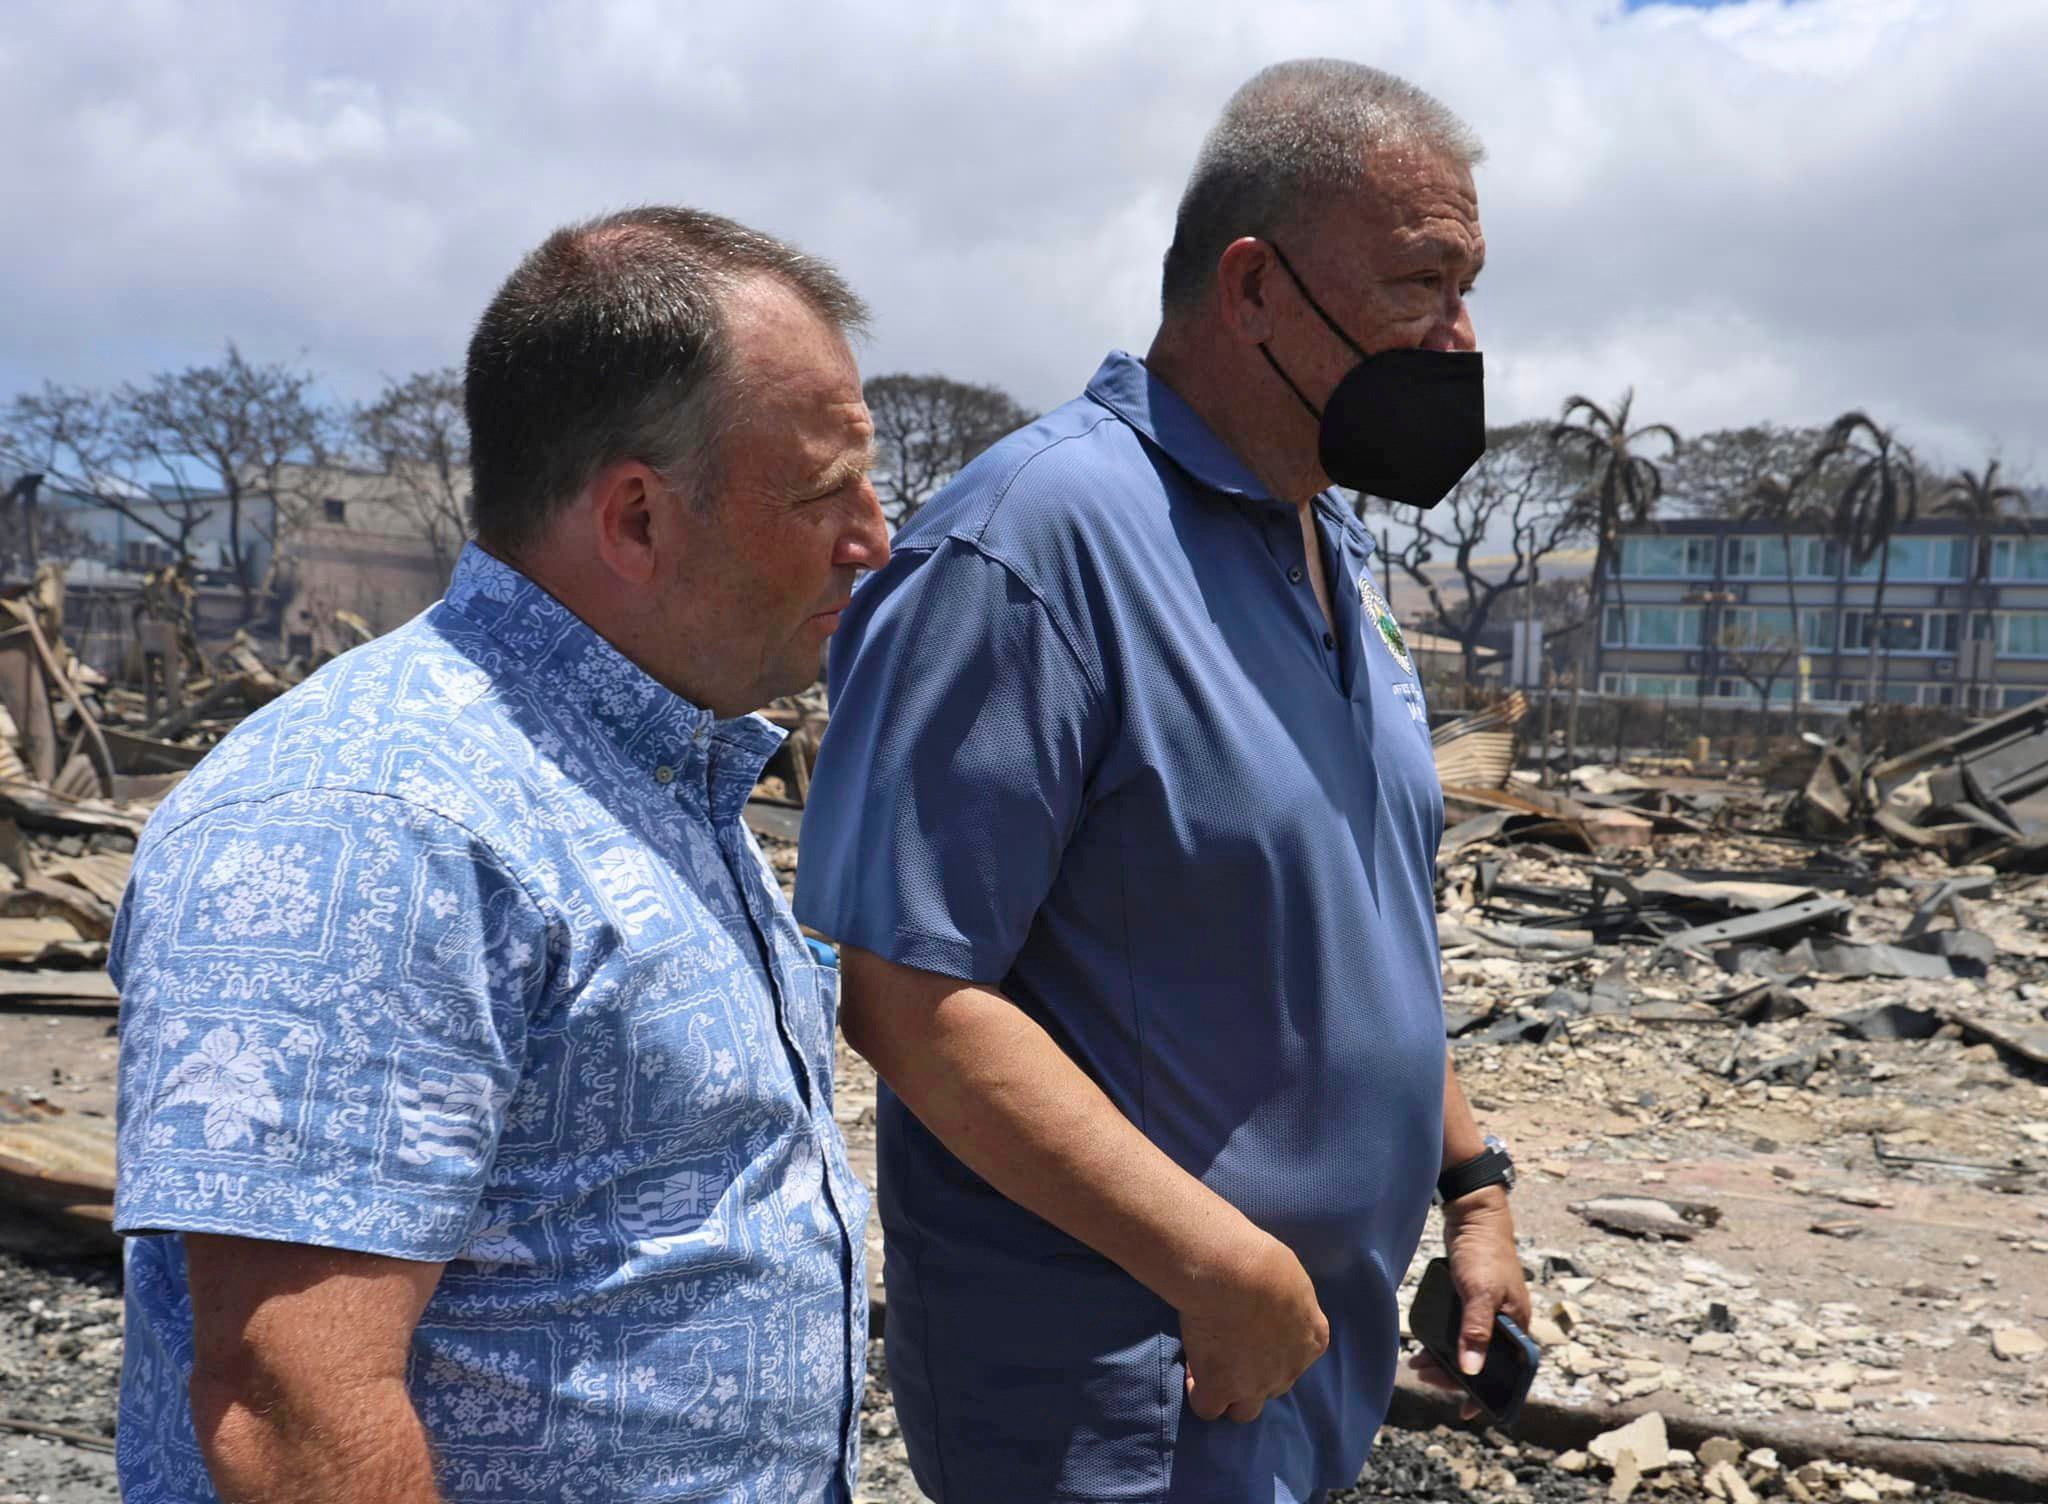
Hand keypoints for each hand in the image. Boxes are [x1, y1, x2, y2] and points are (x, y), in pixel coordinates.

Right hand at [1177, 1229, 1328, 1423]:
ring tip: (1210, 1369)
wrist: (1234, 1274)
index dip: (1274, 1345)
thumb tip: (1268, 1298)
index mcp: (1313, 1338)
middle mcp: (1290, 1369)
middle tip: (1230, 1348)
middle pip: (1274, 1385)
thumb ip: (1286, 1300)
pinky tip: (1192, 1374)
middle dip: (1254, 1372)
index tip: (1251, 1328)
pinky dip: (1199, 1394)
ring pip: (1245, 1411)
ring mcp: (1256, 1385)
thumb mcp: (1290, 1277)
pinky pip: (1208, 1408)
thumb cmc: (1263, 1261)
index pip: (1298, 1355)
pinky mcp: (1221, 1390)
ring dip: (1230, 1395)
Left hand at [1408, 1187, 1529, 1420]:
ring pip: (1469, 1349)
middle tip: (1425, 1376)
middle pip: (1485, 1363)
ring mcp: (1490, 1312)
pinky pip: (1460, 1332)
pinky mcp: (1472, 1301)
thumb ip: (1476, 1332)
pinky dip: (1444, 1342)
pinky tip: (1424, 1346)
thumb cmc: (1482, 1252)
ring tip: (1418, 1365)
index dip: (1492, 1394)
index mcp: (1519, 1326)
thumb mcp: (1479, 1292)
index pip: (1511, 1373)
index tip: (1468, 1411)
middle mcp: (1507, 1323)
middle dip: (1456, 1375)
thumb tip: (1471, 1372)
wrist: (1473, 1215)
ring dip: (1446, 1360)